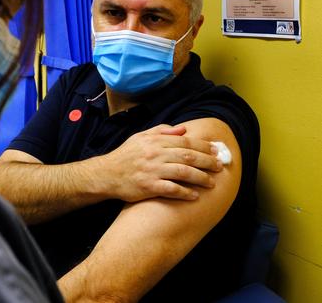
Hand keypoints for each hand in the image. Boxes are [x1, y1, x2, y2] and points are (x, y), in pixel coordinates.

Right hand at [98, 124, 221, 201]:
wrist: (106, 174)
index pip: (185, 141)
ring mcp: (152, 171)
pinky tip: (194, 195)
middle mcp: (155, 154)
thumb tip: (183, 129)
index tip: (215, 150)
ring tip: (211, 182)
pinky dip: (185, 192)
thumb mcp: (140, 137)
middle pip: (188, 156)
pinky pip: (171, 189)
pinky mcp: (148, 187)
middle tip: (219, 166)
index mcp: (155, 141)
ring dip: (201, 177)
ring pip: (183, 172)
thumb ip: (162, 131)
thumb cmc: (125, 156)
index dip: (203, 146)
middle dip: (207, 161)